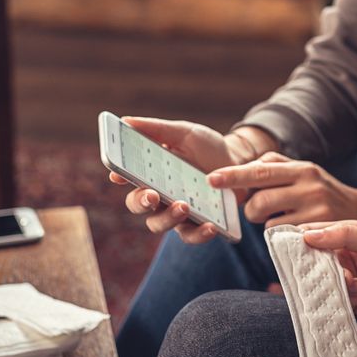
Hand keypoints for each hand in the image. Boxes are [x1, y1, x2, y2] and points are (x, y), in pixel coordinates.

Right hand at [109, 117, 234, 242]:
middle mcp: (158, 193)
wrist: (238, 162)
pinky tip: (210, 226)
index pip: (126, 176)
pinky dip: (199, 234)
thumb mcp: (185, 133)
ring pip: (158, 224)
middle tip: (152, 195)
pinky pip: (190, 235)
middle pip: (137, 204)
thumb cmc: (205, 146)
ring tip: (184, 206)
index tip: (118, 174)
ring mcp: (175, 211)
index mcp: (150, 171)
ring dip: (168, 218)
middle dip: (141, 202)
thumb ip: (157, 129)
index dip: (119, 176)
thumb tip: (126, 121)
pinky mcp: (196, 224)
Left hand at [207, 154, 356, 228]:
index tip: (211, 178)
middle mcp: (309, 186)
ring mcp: (315, 210)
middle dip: (250, 208)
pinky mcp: (318, 231)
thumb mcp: (305, 171)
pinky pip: (281, 236)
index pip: (261, 171)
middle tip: (257, 209)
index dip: (234, 176)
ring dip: (264, 223)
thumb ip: (275, 166)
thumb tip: (243, 170)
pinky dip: (279, 234)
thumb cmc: (323, 190)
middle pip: (259, 200)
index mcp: (302, 168)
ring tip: (279, 218)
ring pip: (267, 222)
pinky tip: (292, 228)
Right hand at [301, 220, 356, 330]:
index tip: (284, 244)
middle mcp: (344, 257)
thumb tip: (309, 235)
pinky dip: (342, 299)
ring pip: (321, 282)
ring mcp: (346, 281)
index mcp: (350, 235)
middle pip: (313, 260)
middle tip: (329, 268)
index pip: (317, 232)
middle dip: (315, 265)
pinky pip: (331, 301)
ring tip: (355, 284)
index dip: (301, 237)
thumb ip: (346, 234)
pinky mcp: (350, 303)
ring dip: (333, 283)